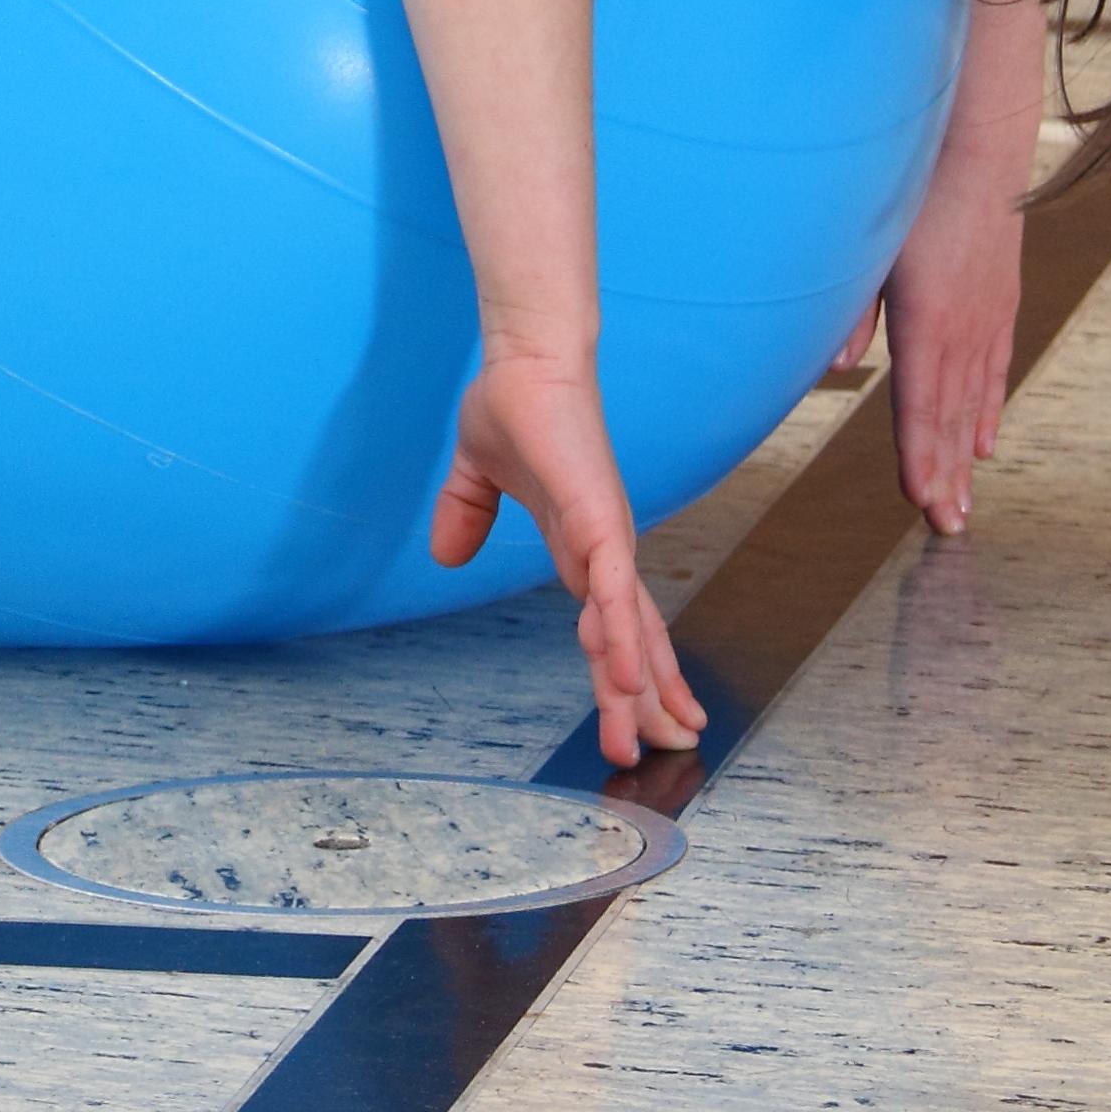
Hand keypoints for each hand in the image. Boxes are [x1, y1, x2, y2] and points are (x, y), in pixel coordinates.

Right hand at [432, 352, 706, 768]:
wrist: (525, 359)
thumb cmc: (514, 404)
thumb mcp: (477, 474)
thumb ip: (466, 513)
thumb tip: (446, 555)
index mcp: (580, 546)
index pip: (610, 623)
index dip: (625, 671)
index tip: (641, 719)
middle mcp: (604, 551)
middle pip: (632, 641)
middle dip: (648, 699)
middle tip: (665, 752)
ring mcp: (605, 538)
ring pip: (627, 628)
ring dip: (639, 684)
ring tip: (654, 736)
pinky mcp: (597, 519)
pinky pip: (609, 589)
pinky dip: (618, 633)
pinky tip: (623, 673)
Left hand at [873, 163, 1021, 534]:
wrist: (978, 144)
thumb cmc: (911, 189)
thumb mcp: (870, 242)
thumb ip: (850, 306)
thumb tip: (834, 366)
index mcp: (927, 315)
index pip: (920, 402)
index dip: (921, 455)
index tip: (921, 500)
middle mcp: (964, 324)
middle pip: (951, 413)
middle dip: (946, 473)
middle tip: (947, 527)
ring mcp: (988, 314)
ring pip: (975, 398)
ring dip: (965, 453)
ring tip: (963, 501)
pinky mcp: (1000, 300)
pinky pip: (994, 368)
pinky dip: (987, 409)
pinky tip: (984, 442)